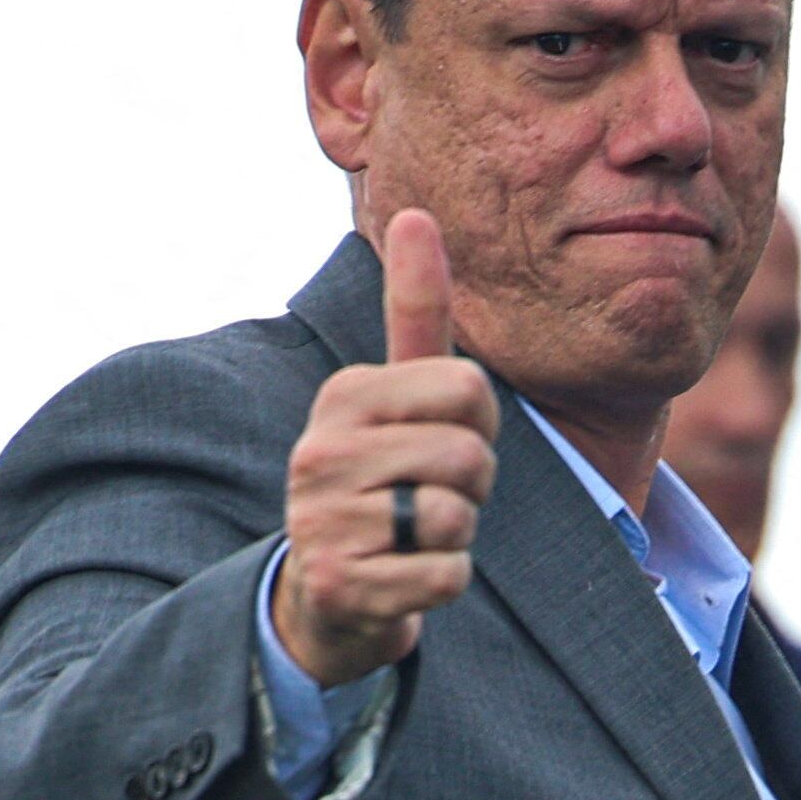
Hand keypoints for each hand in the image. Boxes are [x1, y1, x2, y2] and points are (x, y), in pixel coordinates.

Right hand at [274, 208, 501, 687]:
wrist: (331, 588)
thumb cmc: (386, 478)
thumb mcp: (399, 394)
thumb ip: (416, 313)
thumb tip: (414, 211)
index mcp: (346, 395)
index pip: (469, 388)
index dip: (479, 423)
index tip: (440, 437)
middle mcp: (320, 450)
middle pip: (470, 456)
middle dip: (471, 485)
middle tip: (428, 495)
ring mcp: (323, 520)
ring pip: (458, 516)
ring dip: (456, 535)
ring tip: (411, 534)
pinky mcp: (341, 585)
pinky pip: (447, 576)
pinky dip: (442, 582)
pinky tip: (404, 577)